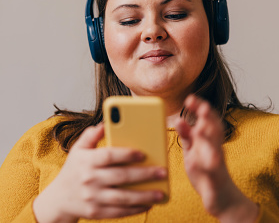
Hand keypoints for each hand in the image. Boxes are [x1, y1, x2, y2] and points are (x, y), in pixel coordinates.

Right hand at [33, 123, 166, 222]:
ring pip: (122, 198)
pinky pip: (118, 212)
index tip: (144, 153)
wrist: (57, 200)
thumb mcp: (78, 149)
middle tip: (163, 171)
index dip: (126, 154)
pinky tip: (149, 204)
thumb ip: (91, 135)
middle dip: (144, 175)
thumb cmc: (74, 169)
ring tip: (161, 192)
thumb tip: (105, 123)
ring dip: (144, 196)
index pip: (108, 156)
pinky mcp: (96, 213)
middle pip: (121, 177)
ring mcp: (92, 198)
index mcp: (87, 161)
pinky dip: (135, 209)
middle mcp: (89, 180)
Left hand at [175, 95, 258, 222]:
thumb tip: (178, 119)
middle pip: (214, 131)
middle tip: (202, 108)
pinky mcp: (215, 182)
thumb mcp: (194, 151)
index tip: (190, 98)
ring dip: (209, 140)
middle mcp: (216, 149)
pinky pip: (212, 174)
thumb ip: (187, 136)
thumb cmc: (206, 171)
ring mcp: (217, 165)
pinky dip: (206, 168)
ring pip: (215, 150)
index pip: (207, 120)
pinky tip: (200, 163)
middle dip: (208, 119)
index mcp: (210, 140)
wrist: (223, 198)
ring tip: (199, 130)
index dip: (200, 108)